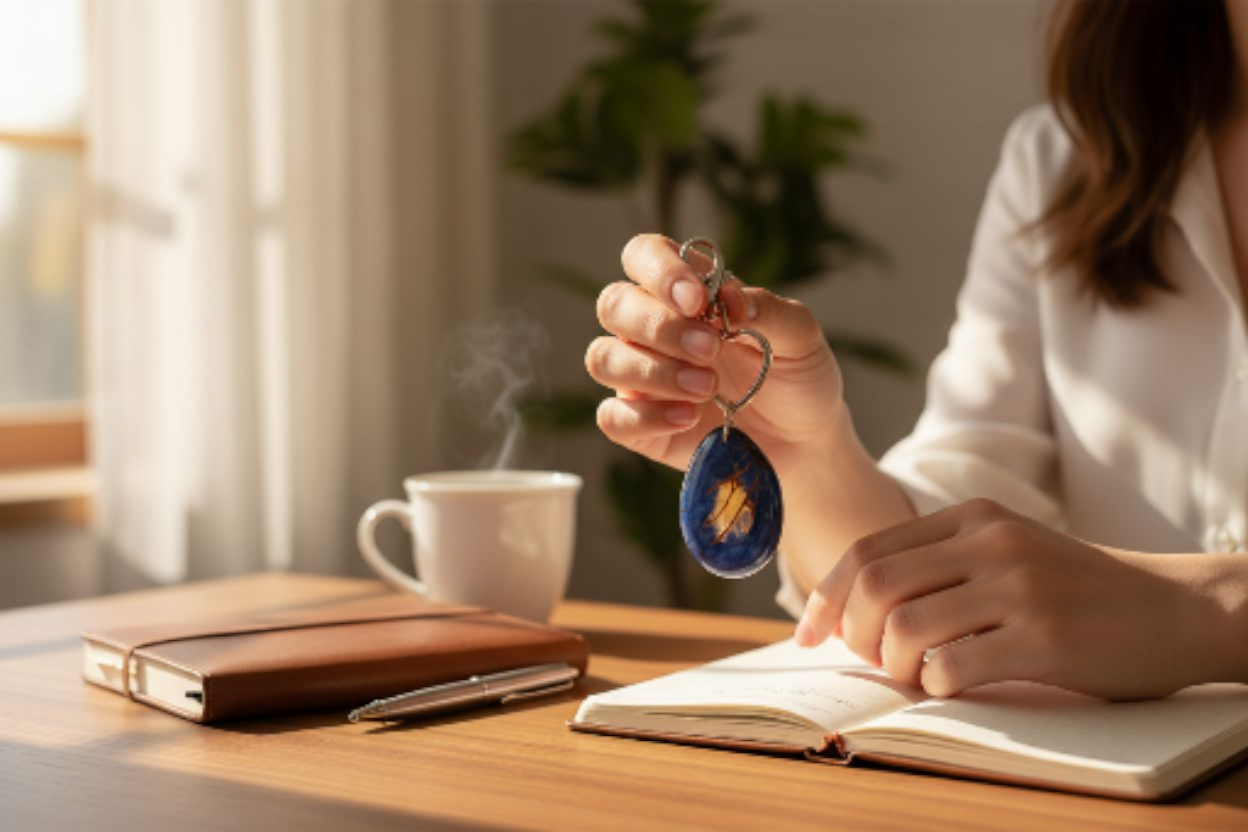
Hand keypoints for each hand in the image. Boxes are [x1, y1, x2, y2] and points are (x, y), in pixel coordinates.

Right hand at [587, 234, 840, 476]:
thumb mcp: (799, 335)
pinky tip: (689, 418)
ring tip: (707, 388)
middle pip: (613, 304)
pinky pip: (612, 417)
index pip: (644, 255)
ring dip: (652, 372)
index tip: (697, 301)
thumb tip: (728, 298)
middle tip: (710, 350)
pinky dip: (647, 417)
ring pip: (603, 359)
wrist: (804, 439)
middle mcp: (651, 329)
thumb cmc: (795, 376)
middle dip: (659, 326)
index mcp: (684, 292)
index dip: (660, 270)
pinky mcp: (640, 425)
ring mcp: (640, 377)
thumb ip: (766, 309)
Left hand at [794, 498, 1230, 699]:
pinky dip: (935, 685)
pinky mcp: (1043, 636)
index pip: (867, 550)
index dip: (826, 596)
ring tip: (916, 676)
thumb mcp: (1007, 550)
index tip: (810, 634)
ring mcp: (1017, 586)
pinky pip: (953, 666)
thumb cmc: (1078, 591)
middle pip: (874, 585)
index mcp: (971, 516)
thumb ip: (942, 563)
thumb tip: (858, 612)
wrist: (1176, 608)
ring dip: (893, 665)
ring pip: (903, 626)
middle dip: (853, 633)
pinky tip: (952, 685)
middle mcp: (989, 541)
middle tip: (871, 661)